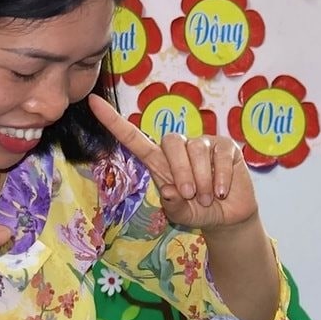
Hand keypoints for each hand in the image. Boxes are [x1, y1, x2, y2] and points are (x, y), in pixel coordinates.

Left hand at [88, 94, 258, 232]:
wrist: (228, 217)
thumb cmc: (197, 211)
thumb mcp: (181, 215)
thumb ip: (173, 206)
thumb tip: (169, 190)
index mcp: (159, 161)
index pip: (134, 138)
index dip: (114, 122)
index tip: (92, 102)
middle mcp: (179, 147)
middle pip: (170, 142)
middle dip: (181, 172)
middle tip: (190, 196)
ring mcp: (203, 144)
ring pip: (196, 150)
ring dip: (202, 180)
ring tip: (208, 198)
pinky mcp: (225, 147)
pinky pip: (219, 155)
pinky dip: (220, 177)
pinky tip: (222, 191)